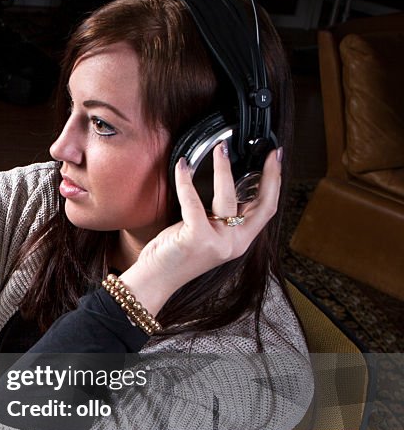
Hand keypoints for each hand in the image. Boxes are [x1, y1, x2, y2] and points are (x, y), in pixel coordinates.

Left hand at [121, 142, 282, 314]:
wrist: (154, 280)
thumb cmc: (175, 255)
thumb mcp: (206, 235)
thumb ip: (219, 218)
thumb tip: (226, 185)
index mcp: (239, 242)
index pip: (267, 209)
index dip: (274, 182)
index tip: (274, 159)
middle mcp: (234, 244)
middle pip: (262, 203)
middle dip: (268, 173)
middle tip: (265, 150)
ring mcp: (217, 242)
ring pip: (227, 197)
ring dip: (223, 168)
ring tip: (219, 149)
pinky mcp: (197, 238)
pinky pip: (193, 201)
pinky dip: (186, 181)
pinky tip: (182, 166)